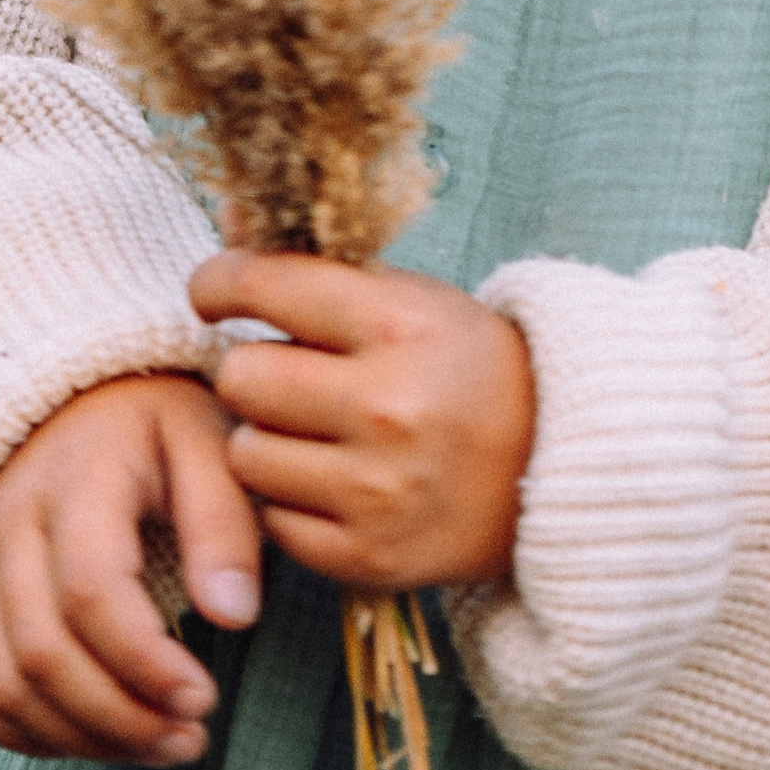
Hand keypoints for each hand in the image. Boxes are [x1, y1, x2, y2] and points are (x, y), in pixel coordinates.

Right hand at [0, 373, 261, 762]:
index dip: (145, 662)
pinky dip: (33, 738)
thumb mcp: (207, 442)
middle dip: (121, 717)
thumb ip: (223, 524)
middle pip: (42, 654)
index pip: (90, 591)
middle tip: (192, 738)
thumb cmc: (155, 425)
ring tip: (163, 745)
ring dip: (84, 739)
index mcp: (76, 478)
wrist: (69, 400)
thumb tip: (236, 618)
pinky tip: (103, 739)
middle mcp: (8, 528)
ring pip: (4, 688)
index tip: (205, 699)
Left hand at [188, 252, 536, 591]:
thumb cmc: (468, 369)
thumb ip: (317, 264)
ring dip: (265, 440)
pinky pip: (273, 521)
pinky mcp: (369, 556)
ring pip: (245, 454)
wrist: (556, 468)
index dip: (218, 282)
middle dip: (252, 370)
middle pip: (241, 376)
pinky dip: (290, 501)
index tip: (214, 293)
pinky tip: (332, 481)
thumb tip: (228, 213)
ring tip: (311, 432)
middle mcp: (388, 408)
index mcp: (401, 326)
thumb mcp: (411, 298)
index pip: (264, 285)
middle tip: (284, 374)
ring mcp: (378, 490)